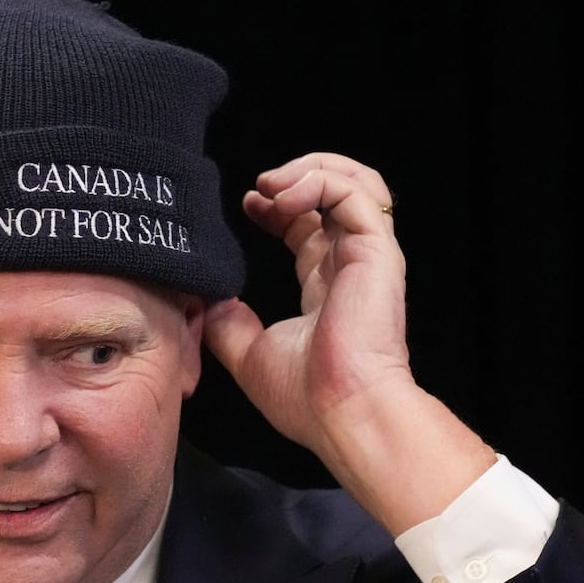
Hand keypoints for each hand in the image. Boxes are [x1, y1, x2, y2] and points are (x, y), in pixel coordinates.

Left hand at [203, 152, 406, 462]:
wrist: (342, 413)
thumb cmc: (307, 398)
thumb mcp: (248, 355)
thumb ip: (228, 324)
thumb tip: (208, 301)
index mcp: (327, 287)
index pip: (308, 227)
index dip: (278, 206)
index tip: (247, 204)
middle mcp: (350, 266)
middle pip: (335, 195)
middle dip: (293, 178)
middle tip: (258, 188)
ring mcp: (367, 256)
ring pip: (356, 183)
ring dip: (310, 170)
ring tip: (273, 184)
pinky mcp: (375, 251)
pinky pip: (354, 193)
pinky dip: (317, 181)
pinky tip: (282, 196)